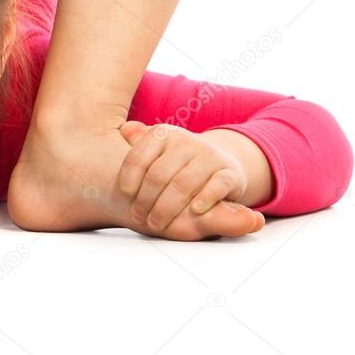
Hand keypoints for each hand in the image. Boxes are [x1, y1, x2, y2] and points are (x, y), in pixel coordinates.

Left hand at [118, 121, 258, 231]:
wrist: (219, 162)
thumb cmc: (177, 162)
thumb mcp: (157, 150)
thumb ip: (138, 142)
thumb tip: (125, 130)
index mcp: (163, 134)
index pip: (139, 157)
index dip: (129, 179)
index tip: (125, 197)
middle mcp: (186, 141)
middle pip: (159, 174)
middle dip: (145, 200)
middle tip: (137, 218)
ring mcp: (209, 156)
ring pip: (183, 184)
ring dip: (166, 208)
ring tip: (155, 224)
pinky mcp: (229, 173)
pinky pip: (217, 185)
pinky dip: (206, 198)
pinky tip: (195, 211)